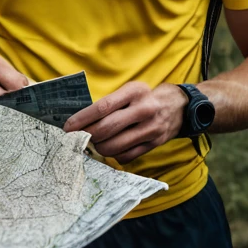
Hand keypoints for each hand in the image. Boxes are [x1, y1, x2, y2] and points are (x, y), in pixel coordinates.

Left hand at [63, 82, 185, 163]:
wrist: (178, 106)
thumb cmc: (145, 97)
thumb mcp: (130, 91)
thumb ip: (110, 104)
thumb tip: (81, 122)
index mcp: (134, 91)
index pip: (103, 107)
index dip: (82, 119)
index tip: (69, 127)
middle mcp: (144, 109)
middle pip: (107, 128)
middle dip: (88, 136)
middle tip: (78, 138)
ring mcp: (151, 128)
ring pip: (115, 145)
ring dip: (99, 148)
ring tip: (95, 144)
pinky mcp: (154, 143)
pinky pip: (127, 156)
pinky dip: (114, 155)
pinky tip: (112, 148)